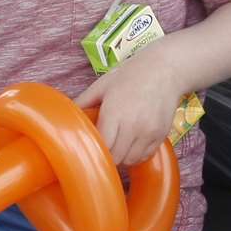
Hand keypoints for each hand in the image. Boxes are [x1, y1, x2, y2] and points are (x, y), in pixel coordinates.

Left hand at [73, 51, 187, 166]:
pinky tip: (131, 144)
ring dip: (122, 158)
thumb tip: (65, 116)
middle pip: (116, 158)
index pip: (102, 146)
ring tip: (117, 147)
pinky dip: (137, 155)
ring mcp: (149, 132)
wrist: (165, 70)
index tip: (89, 149)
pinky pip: (146, 156)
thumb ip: (84, 102)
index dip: (94, 151)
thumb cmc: (130, 75)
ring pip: (131, 160)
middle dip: (107, 157)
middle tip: (102, 149)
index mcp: (115, 113)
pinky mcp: (161, 135)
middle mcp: (133, 126)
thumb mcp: (103, 85)